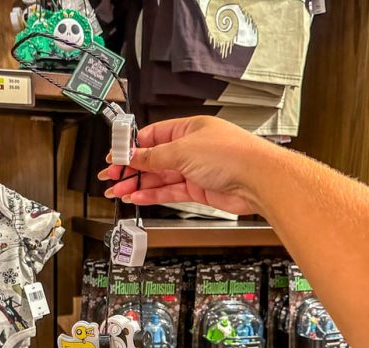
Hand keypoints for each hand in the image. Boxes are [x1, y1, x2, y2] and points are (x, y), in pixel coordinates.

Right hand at [98, 116, 274, 214]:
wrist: (258, 180)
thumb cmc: (233, 155)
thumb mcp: (183, 150)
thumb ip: (154, 156)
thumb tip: (134, 156)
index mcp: (187, 129)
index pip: (151, 137)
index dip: (131, 148)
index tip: (115, 157)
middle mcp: (191, 148)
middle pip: (153, 159)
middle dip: (130, 169)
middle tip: (111, 177)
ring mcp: (194, 170)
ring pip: (159, 178)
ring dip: (137, 185)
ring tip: (118, 191)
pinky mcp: (199, 190)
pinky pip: (169, 192)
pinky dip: (152, 195)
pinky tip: (137, 197)